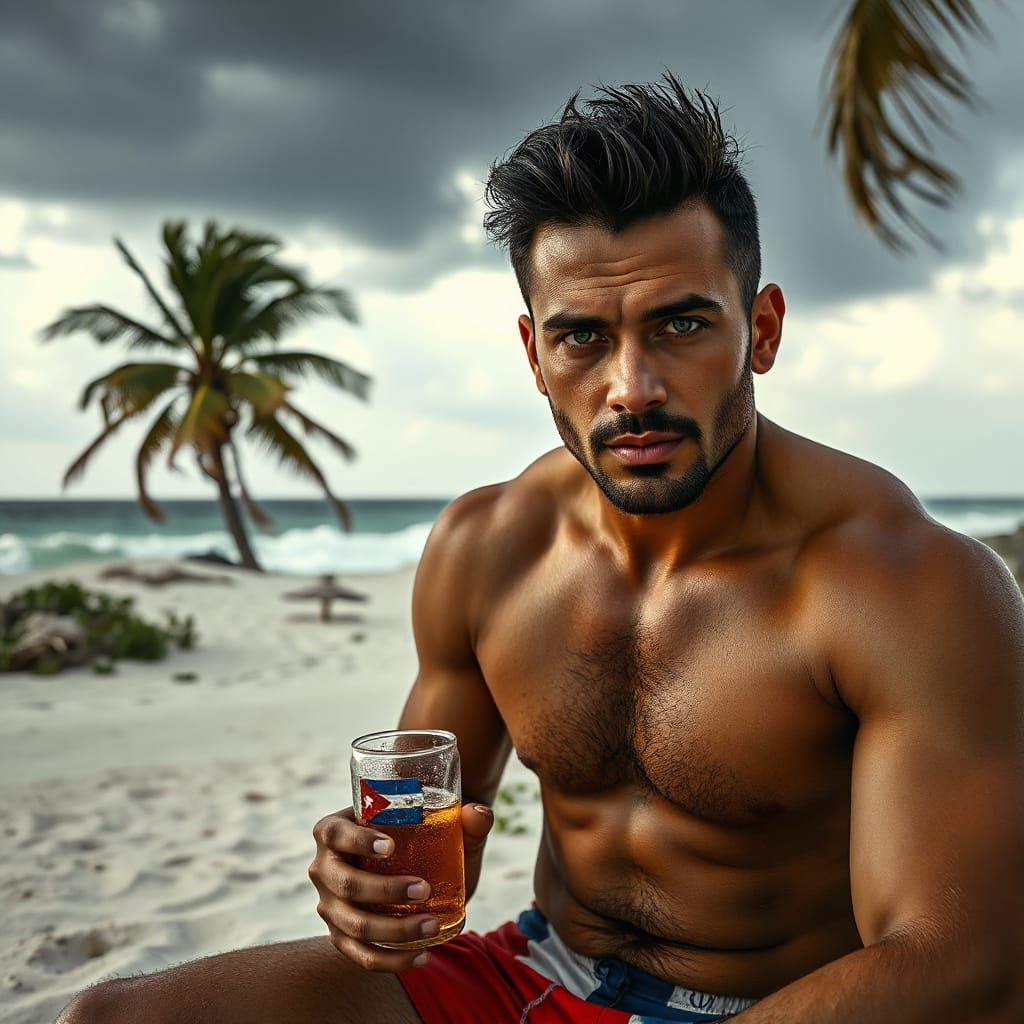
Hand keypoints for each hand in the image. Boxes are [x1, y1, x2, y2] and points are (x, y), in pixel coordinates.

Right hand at [309, 803, 493, 971]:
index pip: (335, 834)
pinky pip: (361, 956)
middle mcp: (324, 868)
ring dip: (394, 929)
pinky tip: (422, 955)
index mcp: (333, 831)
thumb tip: (479, 815)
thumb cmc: (421, 835)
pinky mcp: (342, 936)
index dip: (358, 841)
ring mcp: (329, 906)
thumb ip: (466, 818)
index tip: (391, 846)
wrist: (411, 862)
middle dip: (384, 890)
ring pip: (355, 925)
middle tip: (424, 889)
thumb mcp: (443, 824)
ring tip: (432, 925)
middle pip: (346, 884)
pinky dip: (391, 960)